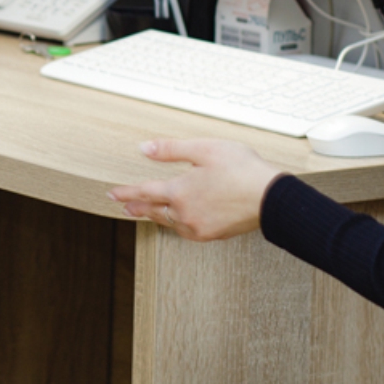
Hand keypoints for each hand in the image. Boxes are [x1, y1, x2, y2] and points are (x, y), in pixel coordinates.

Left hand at [107, 138, 282, 240]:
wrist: (271, 198)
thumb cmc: (242, 170)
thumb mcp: (204, 149)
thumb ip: (171, 150)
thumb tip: (144, 148)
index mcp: (180, 192)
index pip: (145, 192)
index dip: (127, 192)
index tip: (112, 193)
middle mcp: (185, 213)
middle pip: (154, 210)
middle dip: (137, 207)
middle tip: (124, 206)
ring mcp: (199, 227)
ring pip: (169, 222)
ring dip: (155, 216)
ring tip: (147, 212)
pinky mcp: (213, 234)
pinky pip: (186, 230)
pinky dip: (175, 224)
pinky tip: (178, 221)